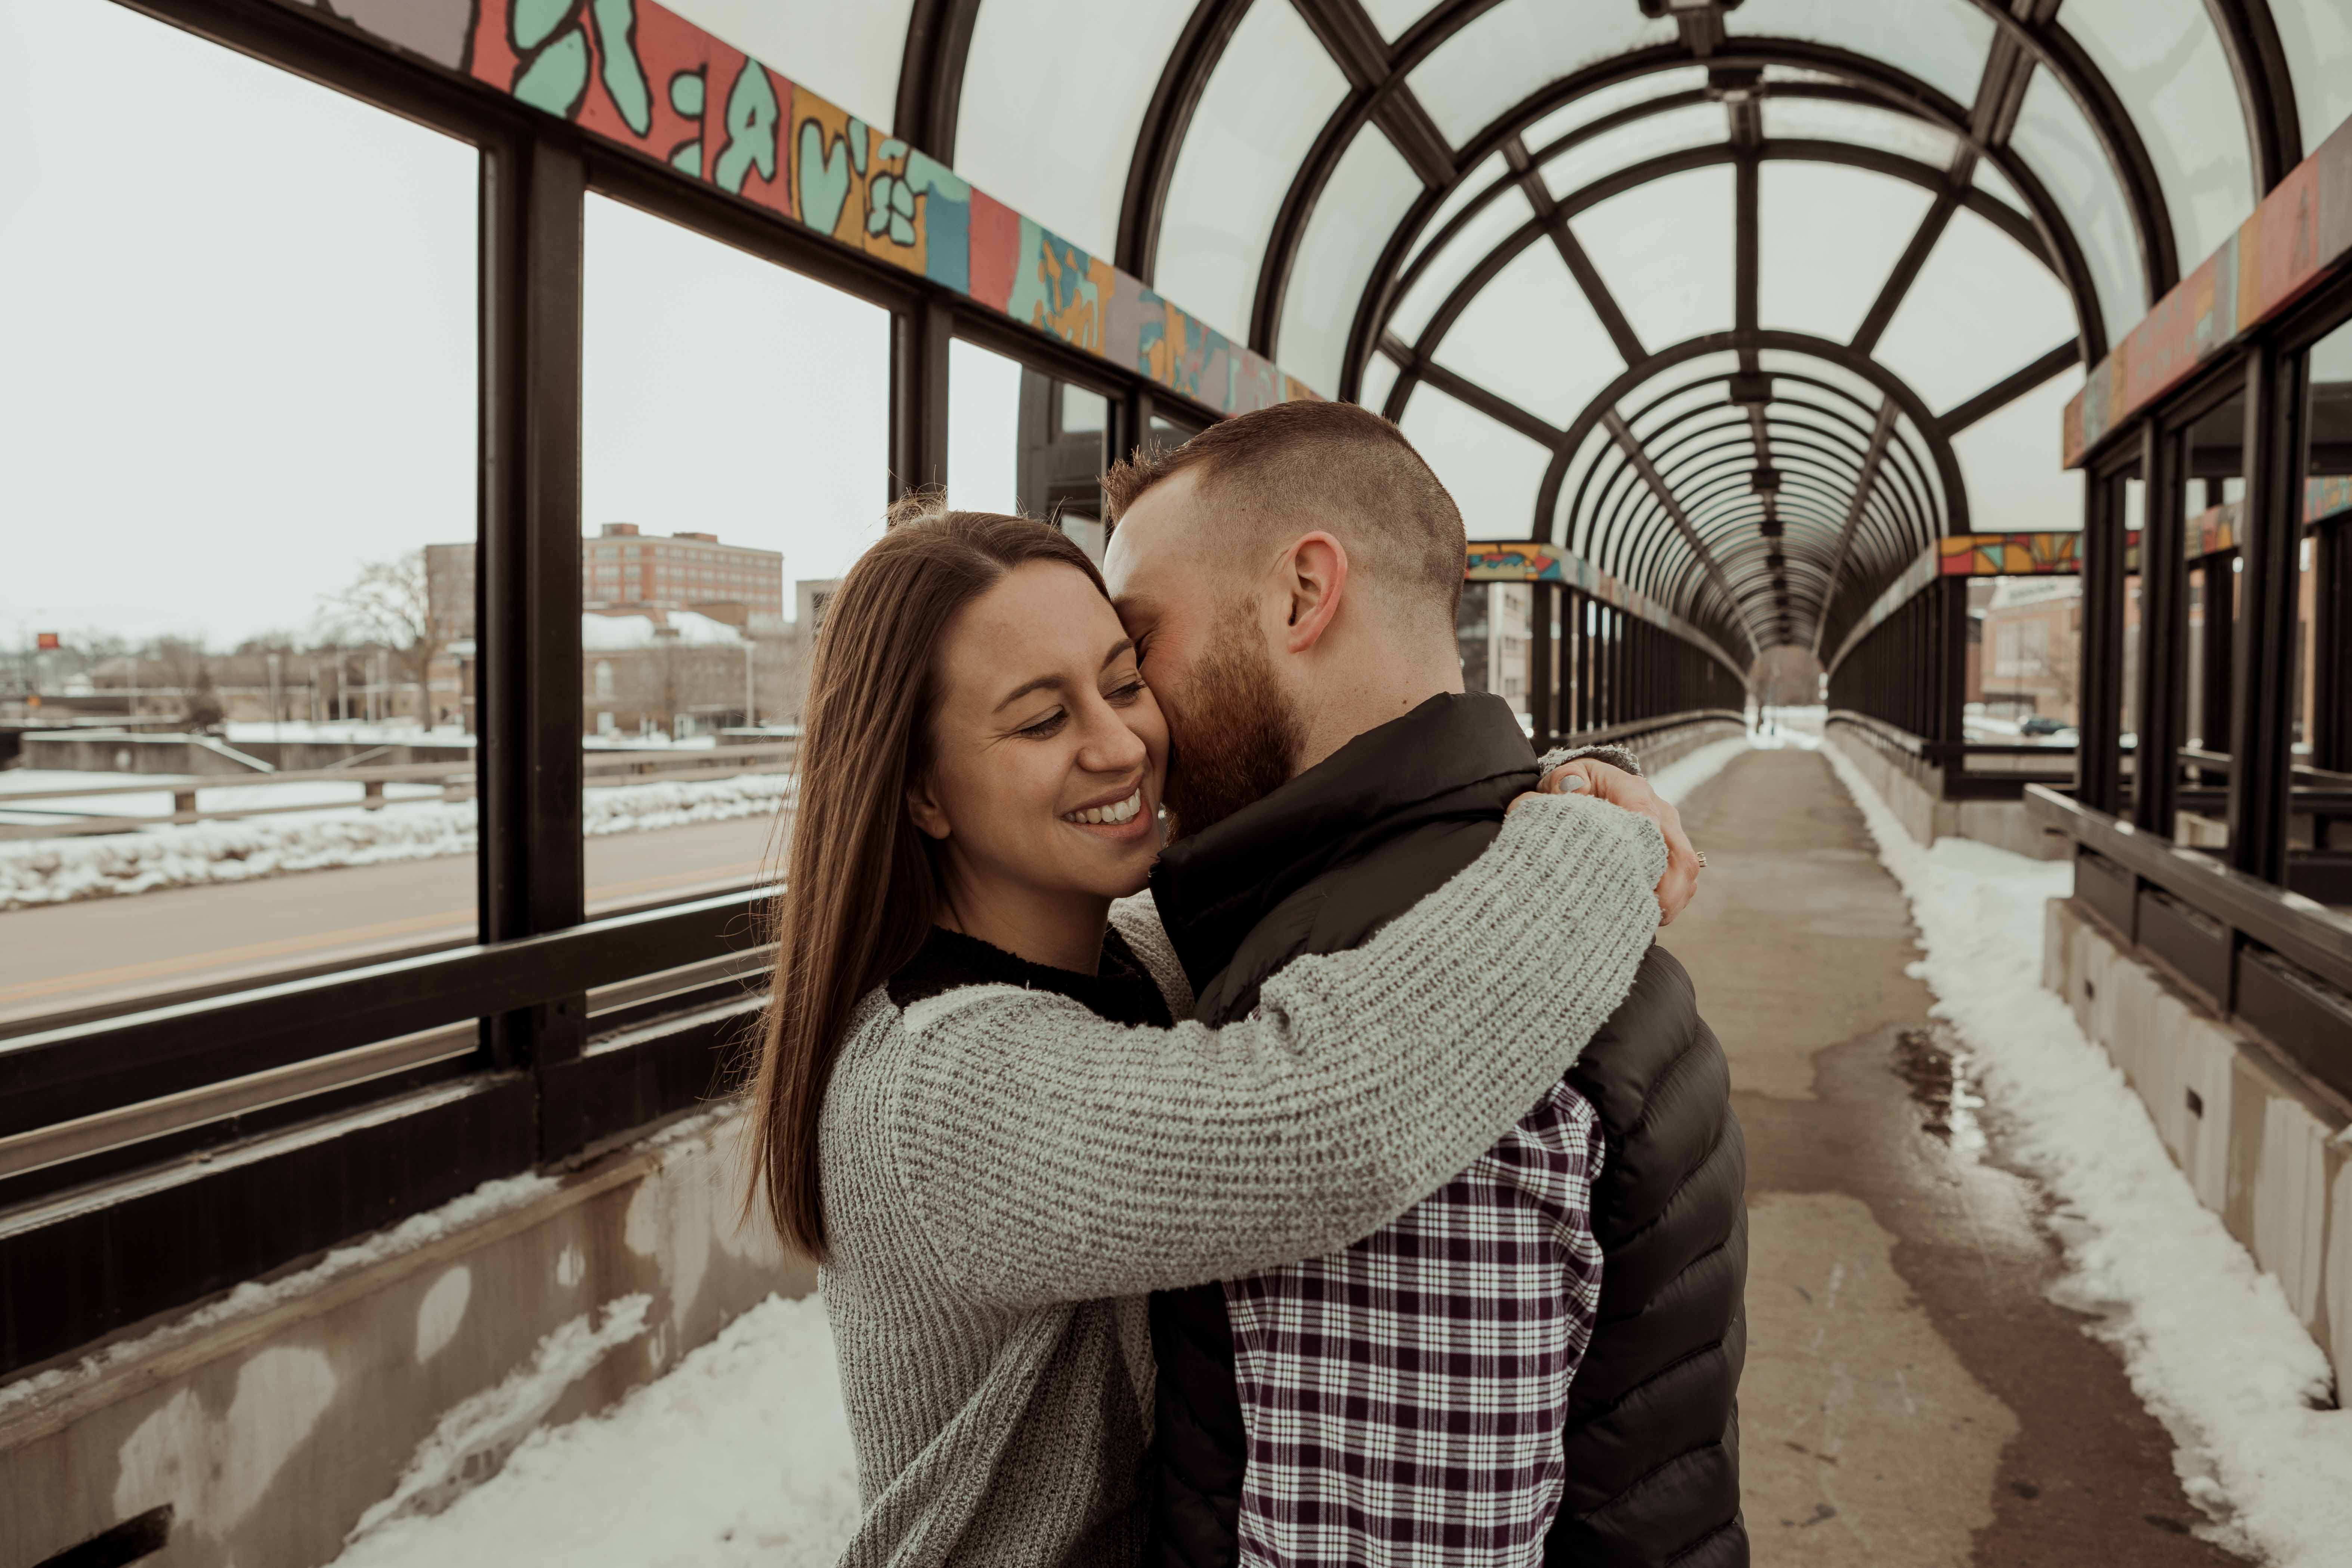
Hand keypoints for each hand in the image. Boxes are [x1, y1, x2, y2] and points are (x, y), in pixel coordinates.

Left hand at [1533, 759, 1699, 925]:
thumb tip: (1575, 790)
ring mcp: (1669, 831)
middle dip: (1669, 888)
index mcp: (1633, 790)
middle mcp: (1659, 811)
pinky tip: (1653, 914)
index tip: (1635, 875)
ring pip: (1686, 867)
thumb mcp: (1565, 776)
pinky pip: (1685, 876)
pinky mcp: (1672, 848)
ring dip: (1674, 897)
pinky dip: (1675, 898)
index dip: (1645, 846)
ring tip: (1650, 919)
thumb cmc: (1576, 785)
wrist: (1594, 786)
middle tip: (1648, 914)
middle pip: (1679, 852)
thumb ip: (1566, 779)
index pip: (1646, 816)